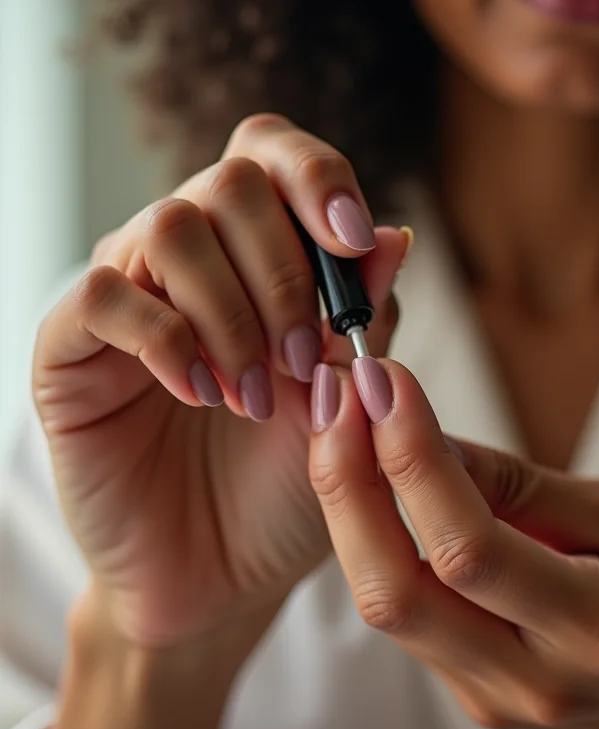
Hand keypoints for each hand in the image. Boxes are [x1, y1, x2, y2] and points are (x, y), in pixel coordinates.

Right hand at [33, 113, 407, 648]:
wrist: (222, 570)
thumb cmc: (288, 483)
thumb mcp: (346, 398)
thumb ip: (366, 317)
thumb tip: (395, 235)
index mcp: (256, 258)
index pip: (272, 156)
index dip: (317, 179)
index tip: (354, 242)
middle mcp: (190, 262)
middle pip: (228, 183)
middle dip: (283, 272)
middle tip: (300, 360)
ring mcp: (129, 297)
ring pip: (170, 229)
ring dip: (230, 314)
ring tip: (252, 396)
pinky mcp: (72, 349)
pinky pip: (105, 296)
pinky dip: (167, 342)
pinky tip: (200, 395)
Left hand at [309, 359, 598, 728]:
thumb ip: (517, 485)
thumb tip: (425, 438)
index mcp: (594, 628)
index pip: (468, 546)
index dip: (413, 457)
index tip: (386, 384)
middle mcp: (530, 678)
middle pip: (396, 590)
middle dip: (348, 482)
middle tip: (339, 398)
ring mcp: (488, 694)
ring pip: (382, 601)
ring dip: (346, 505)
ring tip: (342, 424)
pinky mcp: (462, 691)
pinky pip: (398, 610)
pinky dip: (370, 537)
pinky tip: (369, 479)